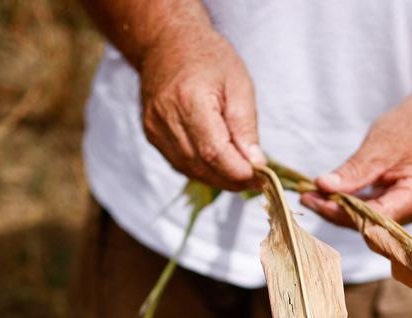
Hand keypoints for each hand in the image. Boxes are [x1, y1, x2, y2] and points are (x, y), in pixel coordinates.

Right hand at [139, 29, 264, 190]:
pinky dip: (201, 169)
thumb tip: (255, 162)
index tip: (260, 177)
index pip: (214, 152)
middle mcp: (167, 117)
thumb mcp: (238, 83)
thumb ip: (245, 125)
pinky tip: (218, 164)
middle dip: (231, 179)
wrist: (167, 43)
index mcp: (190, 100)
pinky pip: (179, 163)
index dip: (238, 172)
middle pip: (201, 166)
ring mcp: (155, 128)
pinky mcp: (151, 135)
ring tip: (240, 173)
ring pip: (189, 169)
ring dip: (217, 178)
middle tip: (254, 179)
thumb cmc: (207, 57)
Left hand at [302, 93, 411, 225]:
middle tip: (307, 198)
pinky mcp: (402, 204)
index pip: (376, 217)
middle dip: (337, 213)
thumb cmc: (411, 127)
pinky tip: (328, 195)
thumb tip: (323, 186)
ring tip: (311, 196)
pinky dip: (352, 204)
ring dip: (341, 210)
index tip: (316, 201)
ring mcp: (411, 209)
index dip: (344, 214)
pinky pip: (374, 211)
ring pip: (370, 220)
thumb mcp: (379, 146)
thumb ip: (353, 171)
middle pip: (371, 224)